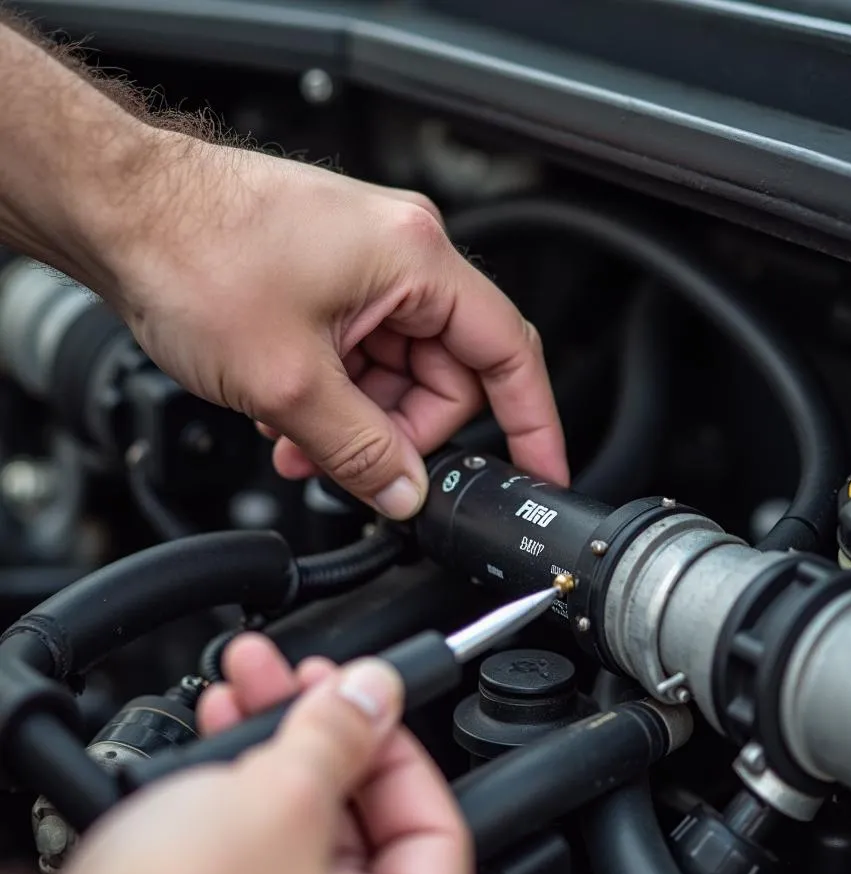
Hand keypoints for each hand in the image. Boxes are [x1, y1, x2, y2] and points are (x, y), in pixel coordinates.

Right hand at [57, 635, 472, 873]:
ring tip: (249, 690)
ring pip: (299, 836)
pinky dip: (239, 798)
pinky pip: (253, 862)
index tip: (371, 705)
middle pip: (360, 827)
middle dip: (324, 736)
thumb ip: (345, 734)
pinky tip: (217, 744)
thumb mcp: (284, 799)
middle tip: (306, 684)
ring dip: (275, 752)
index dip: (400, 752)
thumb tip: (374, 692)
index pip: (437, 835)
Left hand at [105, 137, 567, 517]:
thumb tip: (405, 494)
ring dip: (358, 421)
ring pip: (397, 373)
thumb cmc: (192, 254)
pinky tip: (287, 415)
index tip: (541, 471)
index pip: (508, 353)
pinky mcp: (332, 277)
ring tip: (299, 445)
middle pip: (446, 375)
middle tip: (359, 468)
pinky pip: (360, 355)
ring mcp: (365, 264)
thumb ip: (360, 451)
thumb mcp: (287, 382)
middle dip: (403, 433)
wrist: (116, 210)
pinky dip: (334, 396)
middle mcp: (402, 254)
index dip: (533, 423)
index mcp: (416, 259)